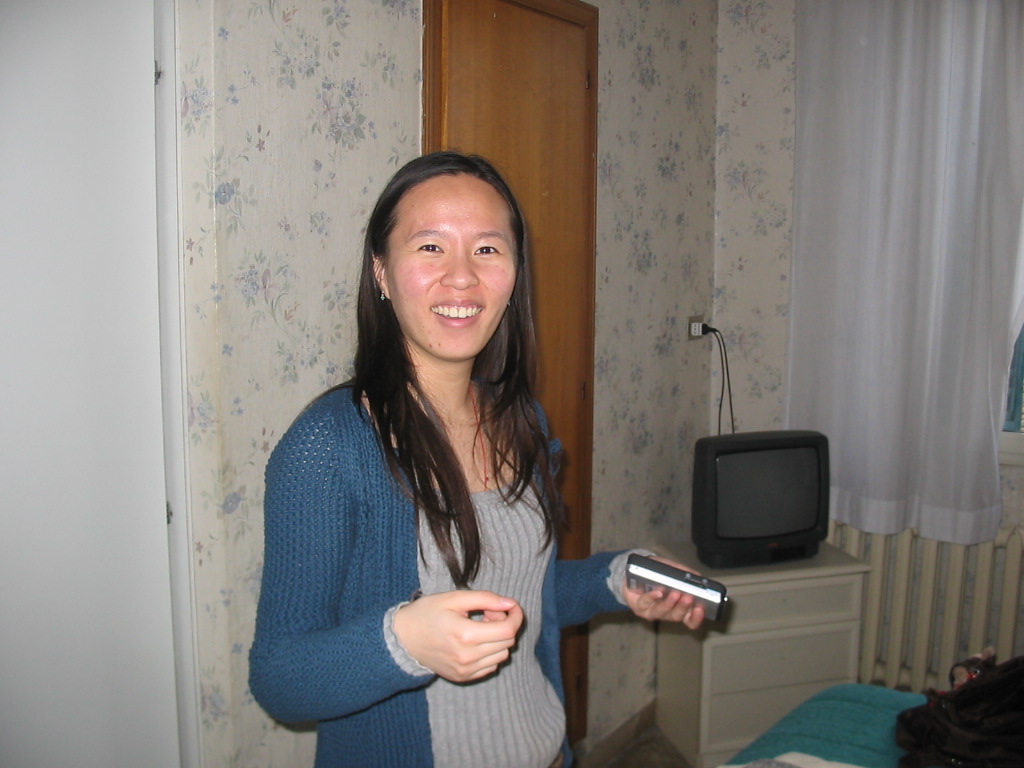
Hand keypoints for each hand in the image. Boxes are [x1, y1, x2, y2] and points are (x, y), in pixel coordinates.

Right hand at [392, 590, 523, 682]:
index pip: (508, 630)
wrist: (402, 640)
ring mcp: (465, 670)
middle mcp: (468, 657)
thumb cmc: (426, 614)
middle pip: (507, 642)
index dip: (516, 615)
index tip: (511, 605)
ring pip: (502, 655)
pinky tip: (474, 641)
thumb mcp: (454, 598)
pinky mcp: (462, 677)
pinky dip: (490, 652)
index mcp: (466, 635)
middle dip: (504, 624)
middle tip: (487, 613)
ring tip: (479, 627)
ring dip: (497, 639)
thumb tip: (509, 603)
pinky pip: (490, 666)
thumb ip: (485, 599)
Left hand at [624, 557, 705, 630]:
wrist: (635, 571)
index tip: (700, 609)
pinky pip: (646, 603)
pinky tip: (658, 592)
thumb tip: (699, 577)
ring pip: (661, 612)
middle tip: (689, 598)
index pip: (690, 620)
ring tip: (675, 594)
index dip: (696, 618)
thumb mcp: (673, 570)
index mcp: (677, 607)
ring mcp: (651, 611)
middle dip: (683, 607)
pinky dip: (652, 597)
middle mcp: (666, 612)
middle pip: (676, 616)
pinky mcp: (638, 607)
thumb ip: (686, 574)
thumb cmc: (657, 574)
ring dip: (669, 603)